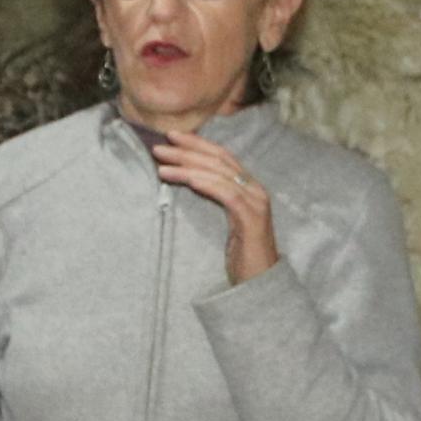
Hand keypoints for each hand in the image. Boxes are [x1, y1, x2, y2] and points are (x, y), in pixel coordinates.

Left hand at [148, 124, 279, 283]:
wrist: (261, 284)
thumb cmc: (242, 255)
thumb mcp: (226, 221)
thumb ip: (215, 199)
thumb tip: (188, 180)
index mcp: (248, 187)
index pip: (221, 157)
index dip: (197, 144)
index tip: (172, 136)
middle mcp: (254, 189)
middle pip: (218, 161)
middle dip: (187, 151)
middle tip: (159, 145)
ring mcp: (255, 202)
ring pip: (218, 175)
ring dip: (187, 167)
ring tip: (161, 165)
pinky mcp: (252, 218)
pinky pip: (226, 194)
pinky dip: (205, 183)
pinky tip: (186, 179)